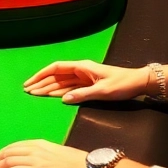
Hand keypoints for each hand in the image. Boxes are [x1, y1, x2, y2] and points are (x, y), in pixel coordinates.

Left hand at [0, 139, 87, 167]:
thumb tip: (35, 163)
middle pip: (7, 152)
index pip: (14, 146)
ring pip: (7, 160)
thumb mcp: (57, 155)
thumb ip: (44, 156)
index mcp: (39, 143)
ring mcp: (35, 159)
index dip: (1, 153)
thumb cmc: (78, 165)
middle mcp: (35, 148)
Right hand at [23, 60, 149, 103]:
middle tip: (28, 91)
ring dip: (48, 88)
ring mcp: (84, 78)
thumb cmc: (122, 84)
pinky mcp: (88, 85)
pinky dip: (59, 92)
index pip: (56, 68)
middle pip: (56, 76)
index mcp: (82, 67)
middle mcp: (80, 71)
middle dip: (41, 83)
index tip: (30, 83)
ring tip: (35, 94)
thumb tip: (63, 99)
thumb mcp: (103, 91)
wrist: (139, 83)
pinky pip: (70, 88)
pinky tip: (50, 96)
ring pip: (61, 82)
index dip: (41, 75)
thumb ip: (82, 95)